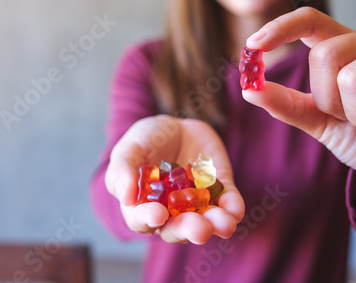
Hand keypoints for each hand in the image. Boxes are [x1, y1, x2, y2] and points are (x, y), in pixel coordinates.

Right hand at [105, 115, 244, 243]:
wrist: (177, 125)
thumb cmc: (146, 139)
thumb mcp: (129, 148)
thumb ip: (122, 171)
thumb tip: (126, 198)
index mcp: (143, 206)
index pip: (143, 220)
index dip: (148, 219)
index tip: (157, 215)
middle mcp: (171, 211)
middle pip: (178, 228)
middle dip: (189, 229)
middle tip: (199, 230)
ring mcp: (196, 202)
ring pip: (206, 221)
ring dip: (216, 224)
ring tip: (224, 224)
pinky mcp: (219, 190)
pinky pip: (227, 203)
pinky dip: (232, 208)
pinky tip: (234, 210)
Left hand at [243, 7, 355, 208]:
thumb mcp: (319, 122)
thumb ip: (288, 105)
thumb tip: (250, 90)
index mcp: (345, 46)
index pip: (310, 20)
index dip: (281, 28)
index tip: (252, 45)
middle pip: (325, 56)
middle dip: (330, 102)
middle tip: (353, 117)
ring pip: (354, 78)